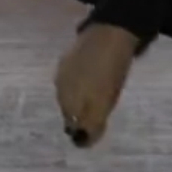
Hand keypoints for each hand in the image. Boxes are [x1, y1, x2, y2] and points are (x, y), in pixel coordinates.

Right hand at [53, 21, 139, 148]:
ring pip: (71, 94)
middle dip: (81, 117)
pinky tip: (93, 82)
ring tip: (96, 101)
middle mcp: (59, 86)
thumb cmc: (110, 70)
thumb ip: (92, 122)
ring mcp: (63, 70)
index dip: (84, 131)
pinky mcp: (71, 56)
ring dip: (81, 101)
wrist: (111, 30)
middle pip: (69, 110)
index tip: (96, 133)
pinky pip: (75, 80)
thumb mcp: (104, 101)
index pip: (72, 124)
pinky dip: (83, 86)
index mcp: (67, 99)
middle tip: (98, 119)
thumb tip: (83, 141)